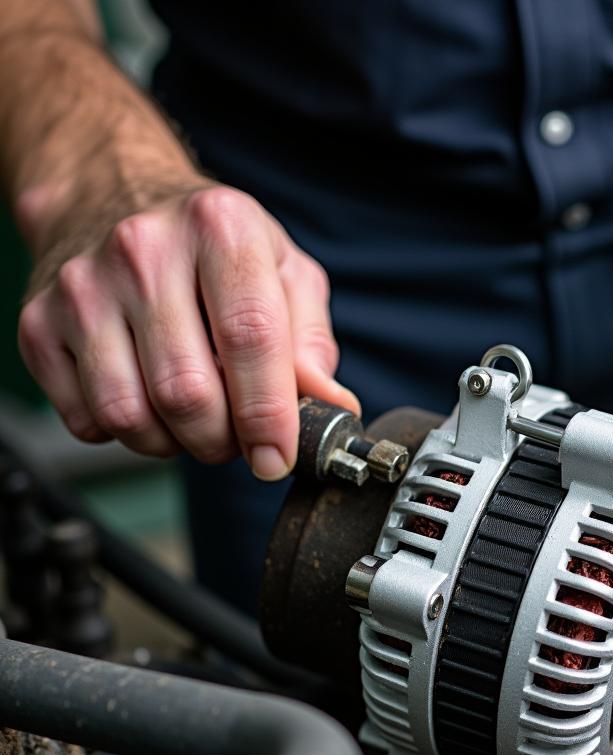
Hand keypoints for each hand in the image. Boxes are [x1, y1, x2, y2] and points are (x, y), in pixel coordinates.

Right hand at [17, 180, 358, 478]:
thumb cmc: (211, 245)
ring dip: (173, 444)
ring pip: (131, 415)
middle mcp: (142, 250)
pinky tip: (146, 399)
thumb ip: (311, 341)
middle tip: (236, 436)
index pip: (250, 337)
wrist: (110, 195)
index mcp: (220, 228)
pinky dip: (125, 434)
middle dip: (222, 440)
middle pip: (188, 392)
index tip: (277, 457)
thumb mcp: (283, 270)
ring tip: (195, 420)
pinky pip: (87, 420)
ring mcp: (82, 287)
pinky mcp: (38, 322)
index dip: (269, 414)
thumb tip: (330, 406)